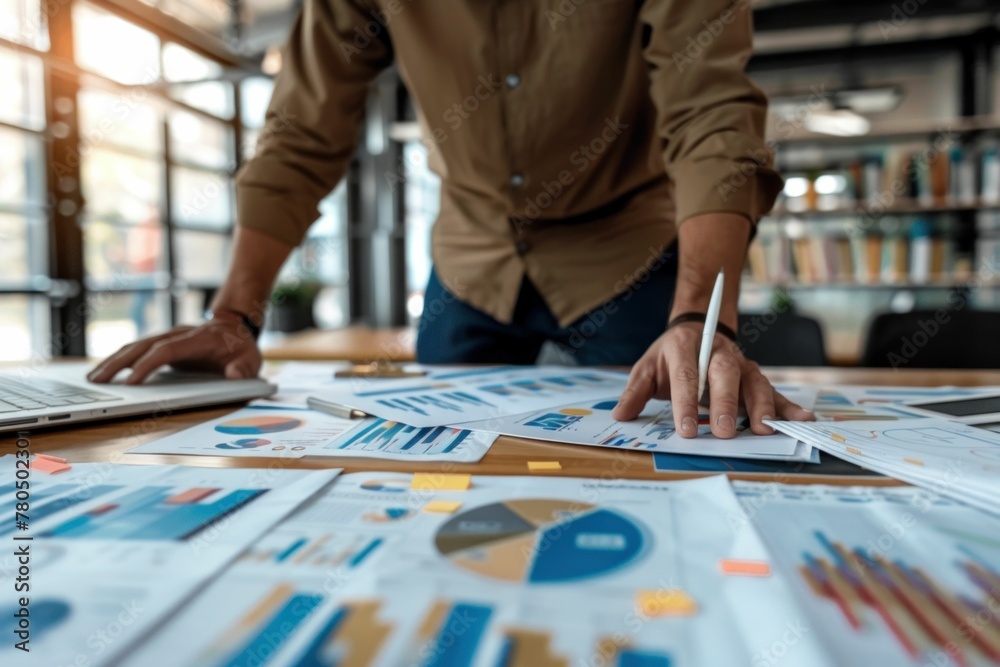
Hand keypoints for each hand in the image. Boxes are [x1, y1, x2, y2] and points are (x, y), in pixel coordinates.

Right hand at [87, 321, 262, 384]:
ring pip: (136, 346)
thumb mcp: (252, 359)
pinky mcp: (163, 344)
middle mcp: (178, 335)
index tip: (131, 382)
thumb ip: (245, 368)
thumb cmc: (242, 346)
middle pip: (142, 346)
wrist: (236, 326)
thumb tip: (234, 374)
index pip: (166, 350)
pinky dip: (120, 359)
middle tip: (97, 381)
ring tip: (93, 378)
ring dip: (113, 361)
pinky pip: (138, 351)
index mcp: (197, 339)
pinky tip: (106, 371)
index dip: (147, 365)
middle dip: (118, 363)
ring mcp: (168, 338)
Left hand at [611, 323, 812, 437]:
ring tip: (765, 429)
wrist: (697, 327)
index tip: (685, 430)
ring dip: (761, 405)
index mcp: (686, 348)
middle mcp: (716, 353)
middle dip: (725, 403)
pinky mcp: (755, 376)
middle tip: (723, 432)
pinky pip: (774, 390)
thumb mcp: (646, 368)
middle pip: (724, 375)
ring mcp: (740, 364)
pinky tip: (803, 418)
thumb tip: (620, 415)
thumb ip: (635, 392)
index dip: (685, 403)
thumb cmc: (670, 355)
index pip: (686, 376)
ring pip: (754, 382)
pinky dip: (788, 405)